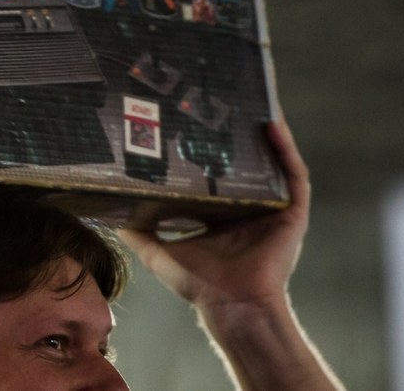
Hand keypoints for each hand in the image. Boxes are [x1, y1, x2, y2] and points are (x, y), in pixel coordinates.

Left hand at [118, 118, 310, 311]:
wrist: (231, 305)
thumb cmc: (199, 283)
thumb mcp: (159, 251)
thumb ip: (137, 233)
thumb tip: (110, 213)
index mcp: (222, 211)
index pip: (218, 170)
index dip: (208, 145)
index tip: (194, 119)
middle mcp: (249, 205)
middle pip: (246, 159)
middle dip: (237, 130)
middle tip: (223, 98)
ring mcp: (272, 206)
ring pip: (273, 160)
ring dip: (266, 131)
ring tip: (254, 100)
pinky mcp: (292, 211)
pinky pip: (293, 174)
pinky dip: (285, 148)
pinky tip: (273, 125)